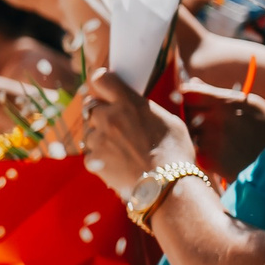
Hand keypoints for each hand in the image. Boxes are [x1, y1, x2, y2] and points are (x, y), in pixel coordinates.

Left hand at [78, 68, 196, 194]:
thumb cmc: (175, 152)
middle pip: (90, 106)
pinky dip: (99, 158)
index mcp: (128, 103)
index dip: (101, 82)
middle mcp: (109, 117)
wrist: (166, 185)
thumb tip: (138, 107)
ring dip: (99, 137)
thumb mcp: (169, 121)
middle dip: (99, 112)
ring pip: (89, 132)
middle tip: (113, 123)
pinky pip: (90, 154)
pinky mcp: (93, 159)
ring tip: (121, 149)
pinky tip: (117, 164)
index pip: (101, 79)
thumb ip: (146, 110)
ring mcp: (98, 138)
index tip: (104, 87)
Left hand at [178, 77, 264, 179]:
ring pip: (191, 134)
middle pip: (187, 114)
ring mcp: (210, 142)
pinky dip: (204, 152)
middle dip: (193, 117)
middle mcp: (215, 121)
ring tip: (223, 140)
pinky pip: (196, 151)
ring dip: (199, 136)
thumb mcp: (250, 104)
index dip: (188, 98)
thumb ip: (217, 93)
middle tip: (210, 123)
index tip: (193, 102)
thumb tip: (192, 82)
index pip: (188, 95)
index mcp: (226, 103)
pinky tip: (223, 153)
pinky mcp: (209, 161)